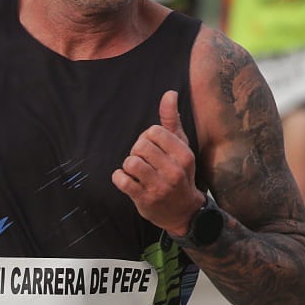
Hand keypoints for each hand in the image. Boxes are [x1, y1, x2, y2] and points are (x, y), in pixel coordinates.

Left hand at [111, 91, 205, 236]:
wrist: (183, 210)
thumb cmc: (180, 172)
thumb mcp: (181, 146)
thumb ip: (172, 120)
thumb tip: (169, 93)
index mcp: (184, 154)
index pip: (155, 132)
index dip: (148, 137)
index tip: (153, 147)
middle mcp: (174, 170)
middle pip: (140, 146)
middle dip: (137, 151)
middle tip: (143, 160)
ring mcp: (159, 186)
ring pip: (130, 162)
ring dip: (128, 165)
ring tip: (136, 171)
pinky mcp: (144, 199)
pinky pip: (122, 180)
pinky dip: (119, 178)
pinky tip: (127, 180)